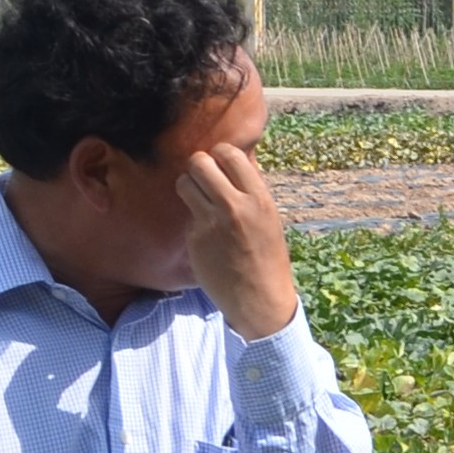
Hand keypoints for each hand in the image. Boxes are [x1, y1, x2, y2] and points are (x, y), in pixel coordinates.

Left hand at [178, 143, 300, 337]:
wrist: (259, 298)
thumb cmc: (267, 256)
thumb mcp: (269, 218)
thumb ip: (252, 190)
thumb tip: (238, 161)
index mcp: (259, 199)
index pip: (229, 154)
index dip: (220, 154)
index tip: (220, 164)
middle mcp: (234, 206)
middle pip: (199, 162)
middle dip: (198, 165)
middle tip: (203, 177)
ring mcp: (211, 223)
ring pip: (184, 183)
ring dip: (188, 186)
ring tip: (198, 198)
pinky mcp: (194, 239)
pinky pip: (187, 214)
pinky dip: (193, 219)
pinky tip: (207, 234)